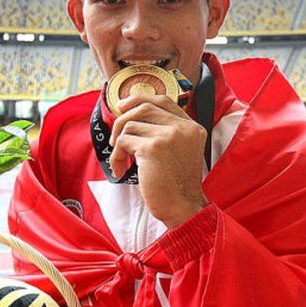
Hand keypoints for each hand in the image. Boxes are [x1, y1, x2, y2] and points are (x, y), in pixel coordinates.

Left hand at [109, 94, 208, 228]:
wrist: (182, 208)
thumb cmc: (176, 186)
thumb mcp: (181, 152)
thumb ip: (167, 132)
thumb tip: (132, 114)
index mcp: (192, 127)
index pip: (164, 100)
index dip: (141, 98)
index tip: (124, 104)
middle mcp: (183, 128)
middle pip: (144, 107)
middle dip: (123, 118)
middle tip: (114, 135)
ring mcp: (169, 136)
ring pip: (130, 125)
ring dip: (119, 143)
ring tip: (120, 160)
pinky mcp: (153, 148)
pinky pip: (123, 142)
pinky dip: (116, 156)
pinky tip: (119, 170)